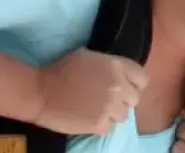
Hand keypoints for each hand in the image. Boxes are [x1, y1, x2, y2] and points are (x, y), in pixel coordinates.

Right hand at [34, 48, 148, 134]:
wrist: (41, 92)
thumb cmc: (61, 70)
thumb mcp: (88, 57)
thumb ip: (108, 65)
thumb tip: (117, 74)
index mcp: (116, 66)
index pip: (142, 78)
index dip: (134, 84)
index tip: (125, 87)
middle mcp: (118, 86)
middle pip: (135, 99)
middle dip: (123, 100)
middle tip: (107, 100)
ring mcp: (110, 107)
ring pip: (123, 116)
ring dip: (112, 114)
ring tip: (96, 110)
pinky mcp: (100, 124)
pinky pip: (109, 128)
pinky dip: (100, 125)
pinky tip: (88, 118)